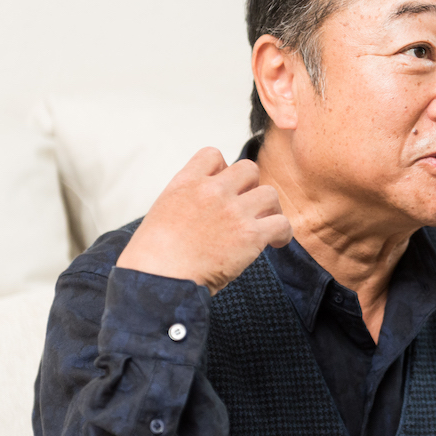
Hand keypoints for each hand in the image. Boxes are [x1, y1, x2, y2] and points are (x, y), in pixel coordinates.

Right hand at [116, 147, 292, 293]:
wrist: (158, 280)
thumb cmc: (153, 259)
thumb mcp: (161, 215)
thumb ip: (185, 203)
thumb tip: (202, 213)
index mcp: (186, 183)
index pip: (213, 155)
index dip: (223, 169)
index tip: (226, 187)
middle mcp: (211, 191)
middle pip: (248, 169)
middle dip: (251, 187)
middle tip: (249, 208)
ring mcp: (233, 211)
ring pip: (269, 194)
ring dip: (270, 209)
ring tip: (266, 225)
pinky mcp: (250, 234)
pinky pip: (281, 223)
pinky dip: (283, 233)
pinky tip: (276, 243)